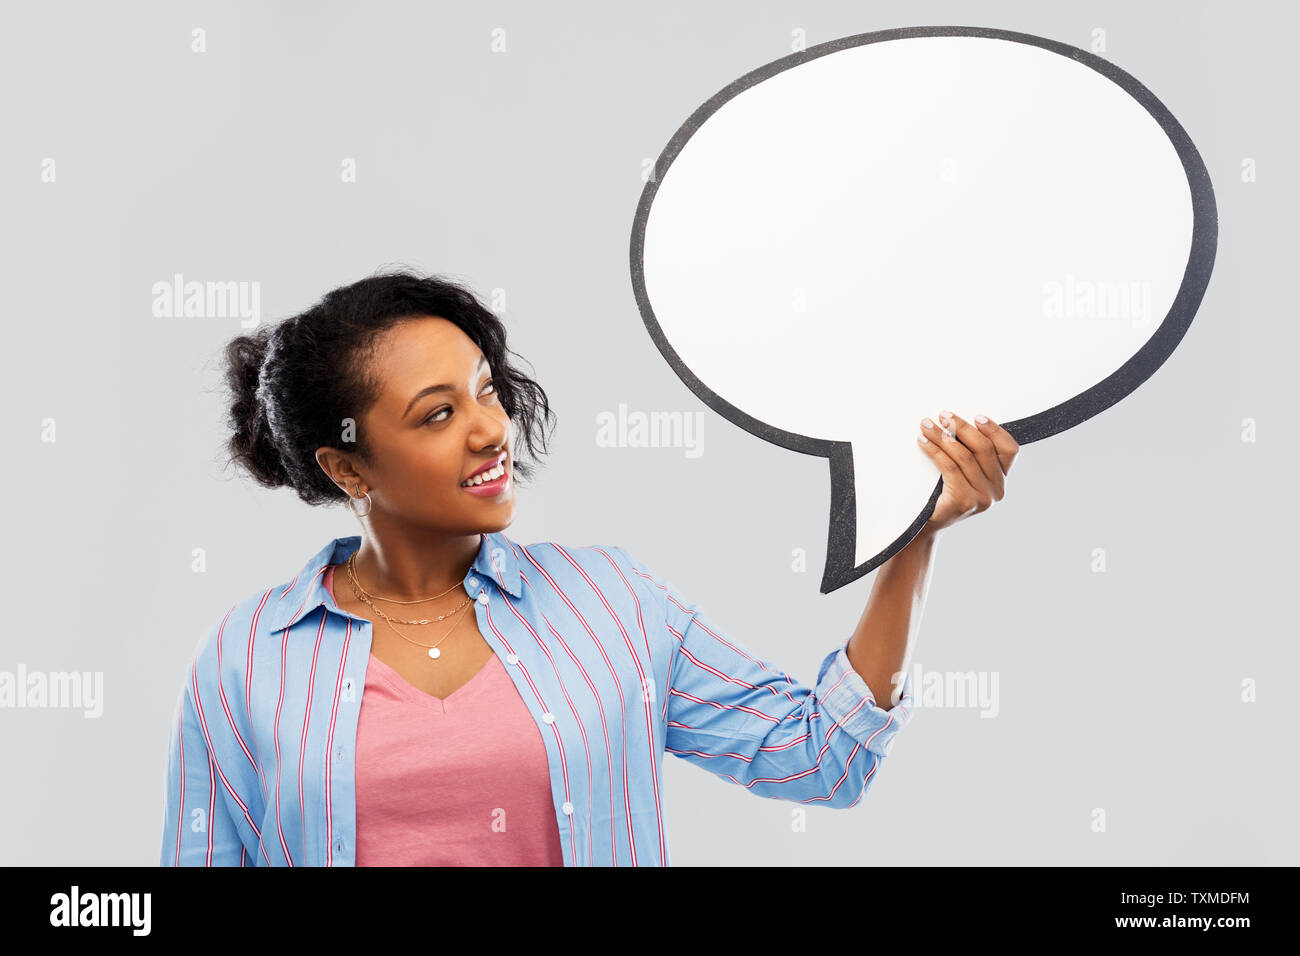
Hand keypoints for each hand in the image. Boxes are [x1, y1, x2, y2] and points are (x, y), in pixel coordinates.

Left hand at [915, 411, 1019, 535]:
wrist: (925, 526)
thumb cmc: (943, 493)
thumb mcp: (963, 472)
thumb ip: (971, 454)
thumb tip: (957, 421)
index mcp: (1001, 479)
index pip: (1009, 450)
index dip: (995, 430)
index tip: (976, 417)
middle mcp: (997, 490)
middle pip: (984, 449)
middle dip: (962, 428)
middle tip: (944, 415)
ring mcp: (982, 498)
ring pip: (964, 457)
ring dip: (943, 436)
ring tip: (927, 425)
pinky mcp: (964, 502)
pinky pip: (950, 468)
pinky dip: (935, 451)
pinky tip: (923, 441)